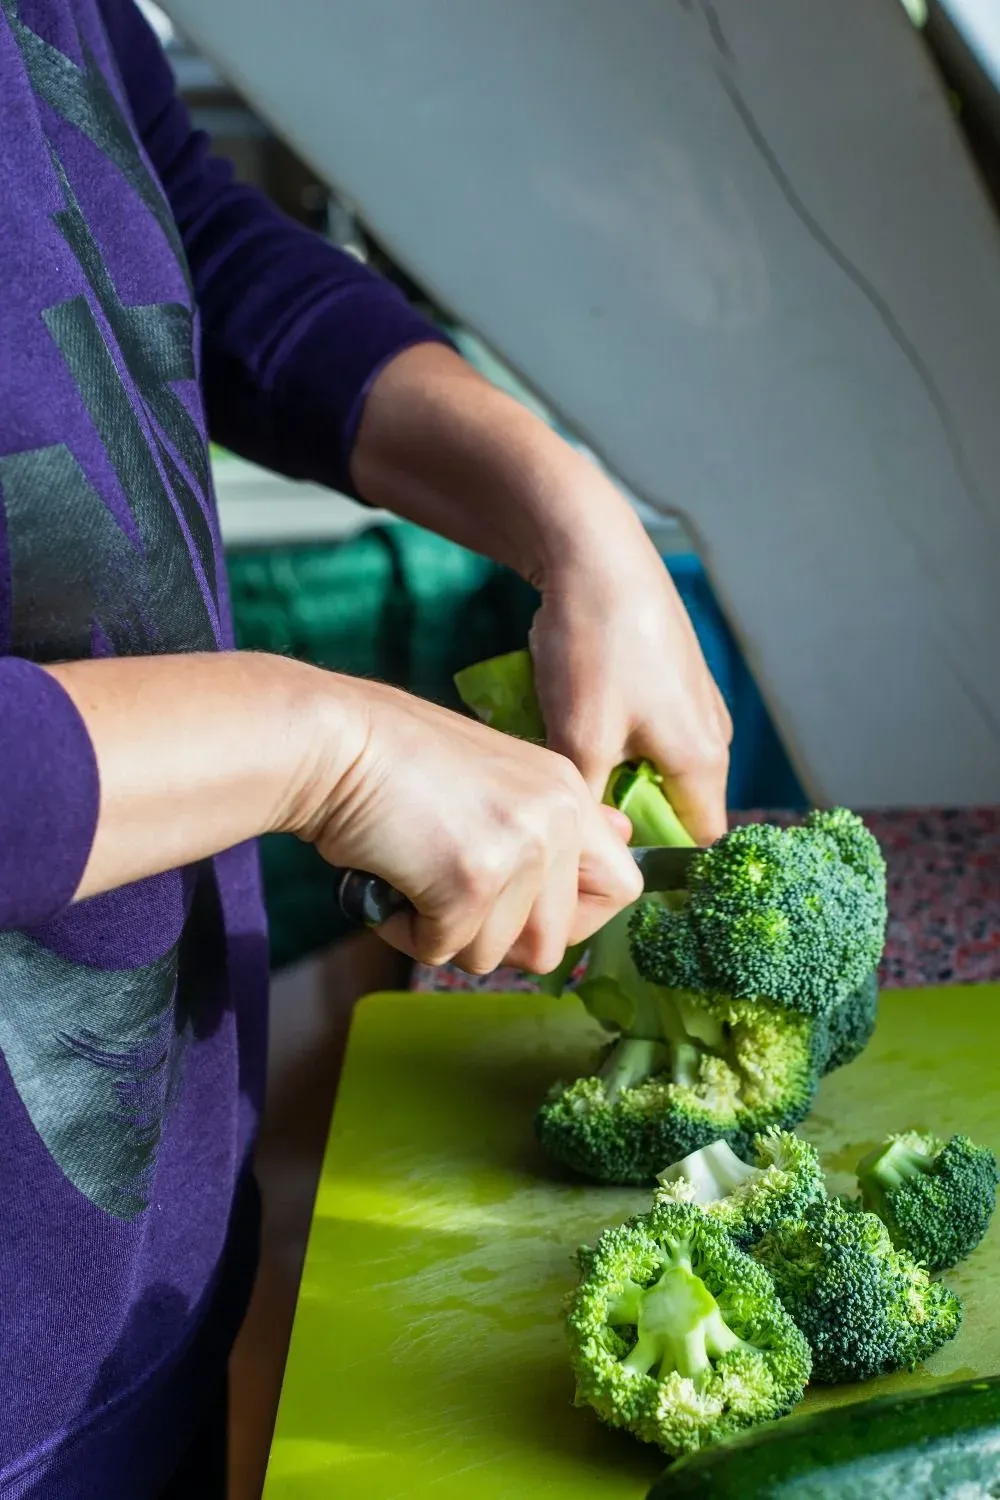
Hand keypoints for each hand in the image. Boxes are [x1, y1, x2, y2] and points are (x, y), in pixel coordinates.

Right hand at [296, 677, 641, 973]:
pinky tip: (388, 879)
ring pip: (495, 955)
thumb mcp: (497, 777)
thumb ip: (553, 817)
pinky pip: (443, 949)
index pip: (622, 886)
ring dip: (445, 935)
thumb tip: (621, 837)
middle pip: (556, 942)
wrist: (333, 742)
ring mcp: (520, 849)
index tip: (526, 915)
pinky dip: (405, 930)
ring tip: (412, 878)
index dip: (575, 920)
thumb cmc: (396, 761)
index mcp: (567, 790)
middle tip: (452, 904)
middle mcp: (558, 817)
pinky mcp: (471, 879)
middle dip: (498, 942)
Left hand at [352, 344, 730, 844]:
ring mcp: (692, 698)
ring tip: (558, 745)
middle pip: (666, 801)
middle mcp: (710, 733)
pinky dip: (604, 725)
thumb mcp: (581, 738)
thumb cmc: (594, 644)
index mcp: (704, 760)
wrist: (592, 547)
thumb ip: (590, 802)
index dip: (644, 852)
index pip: (692, 841)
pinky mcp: (666, 670)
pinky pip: (638, 722)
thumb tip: (584, 845)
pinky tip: (565, 703)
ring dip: (604, 762)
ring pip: (646, 759)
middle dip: (615, 804)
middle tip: (562, 794)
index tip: (592, 844)